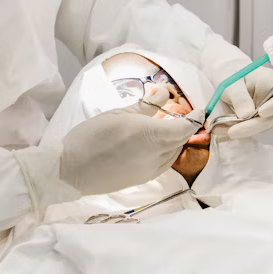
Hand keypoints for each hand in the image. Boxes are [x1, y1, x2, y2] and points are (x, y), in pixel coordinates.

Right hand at [17, 88, 195, 206]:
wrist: (71, 169)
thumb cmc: (92, 136)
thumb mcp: (118, 114)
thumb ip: (145, 106)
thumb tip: (164, 94)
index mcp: (152, 136)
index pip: (185, 128)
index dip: (196, 118)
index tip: (201, 110)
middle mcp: (156, 155)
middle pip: (180, 141)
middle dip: (184, 128)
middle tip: (181, 115)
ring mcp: (149, 170)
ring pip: (172, 154)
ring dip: (174, 141)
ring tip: (166, 128)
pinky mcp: (141, 179)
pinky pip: (162, 164)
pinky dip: (165, 152)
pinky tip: (154, 145)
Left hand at [202, 46, 272, 139]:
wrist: (226, 77)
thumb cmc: (231, 73)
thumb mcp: (231, 81)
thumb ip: (239, 96)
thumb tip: (246, 115)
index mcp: (271, 81)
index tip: (261, 113)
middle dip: (253, 126)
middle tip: (233, 131)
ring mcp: (268, 111)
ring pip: (263, 126)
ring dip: (244, 131)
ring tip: (222, 130)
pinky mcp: (258, 120)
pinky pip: (251, 129)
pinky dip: (237, 131)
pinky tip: (221, 130)